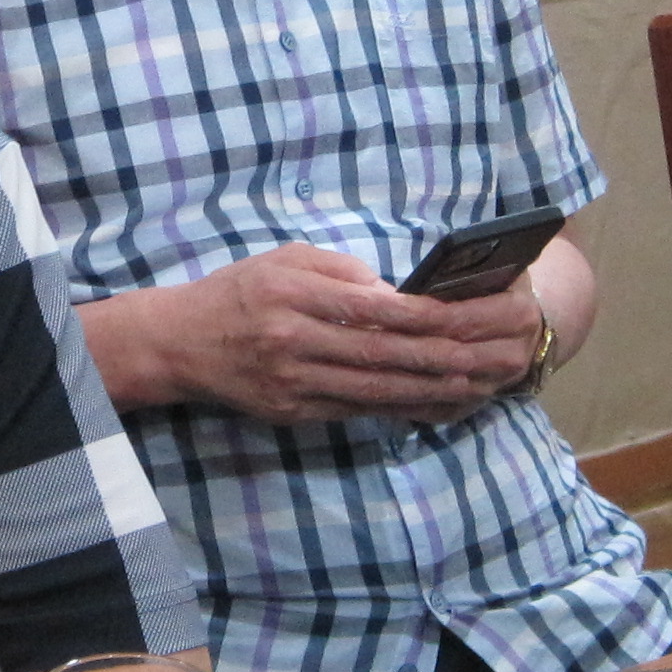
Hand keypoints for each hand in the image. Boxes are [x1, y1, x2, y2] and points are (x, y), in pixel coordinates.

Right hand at [80, 245, 539, 423]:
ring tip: (478, 384)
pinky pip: (358, 411)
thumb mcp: (285, 259)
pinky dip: (402, 408)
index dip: (426, 316)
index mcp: (294, 295)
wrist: (180, 343)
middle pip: (384, 355)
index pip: (374, 309)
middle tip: (491, 358)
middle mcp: (293, 342)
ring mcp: (293, 383)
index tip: (468, 316)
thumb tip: (398, 292)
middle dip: (444, 358)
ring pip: (377, 390)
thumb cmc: (240, 291)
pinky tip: (437, 402)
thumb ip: (342, 270)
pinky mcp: (293, 412)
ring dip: (433, 390)